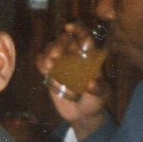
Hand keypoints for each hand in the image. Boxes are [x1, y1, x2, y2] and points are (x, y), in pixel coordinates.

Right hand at [36, 21, 108, 138]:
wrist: (82, 115)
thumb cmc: (95, 102)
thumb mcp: (101, 96)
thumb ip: (98, 89)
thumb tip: (91, 84)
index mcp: (89, 57)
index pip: (84, 38)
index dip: (77, 30)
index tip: (69, 26)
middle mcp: (74, 57)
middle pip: (64, 41)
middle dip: (58, 43)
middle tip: (55, 55)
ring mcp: (61, 65)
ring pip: (52, 49)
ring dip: (48, 52)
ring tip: (49, 65)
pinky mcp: (50, 74)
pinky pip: (42, 63)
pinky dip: (41, 62)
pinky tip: (44, 68)